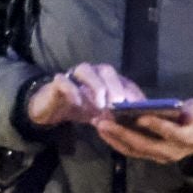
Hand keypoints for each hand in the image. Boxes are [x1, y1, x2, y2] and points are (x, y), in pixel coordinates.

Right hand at [26, 63, 143, 129]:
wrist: (53, 108)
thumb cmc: (83, 109)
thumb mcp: (104, 115)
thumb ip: (119, 116)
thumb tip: (138, 123)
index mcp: (107, 80)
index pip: (124, 81)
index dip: (133, 93)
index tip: (139, 108)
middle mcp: (93, 73)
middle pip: (106, 70)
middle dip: (115, 86)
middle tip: (119, 104)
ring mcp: (74, 75)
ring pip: (85, 69)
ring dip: (96, 85)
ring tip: (100, 105)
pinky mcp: (58, 82)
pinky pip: (64, 81)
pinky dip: (72, 90)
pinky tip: (78, 103)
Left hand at [95, 98, 192, 164]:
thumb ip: (180, 110)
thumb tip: (156, 107)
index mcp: (187, 137)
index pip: (171, 132)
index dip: (156, 125)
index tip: (140, 116)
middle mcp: (172, 151)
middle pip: (145, 144)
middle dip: (123, 133)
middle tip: (104, 121)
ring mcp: (162, 156)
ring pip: (135, 150)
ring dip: (115, 138)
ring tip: (99, 125)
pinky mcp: (153, 156)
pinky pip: (133, 151)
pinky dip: (117, 142)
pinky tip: (105, 132)